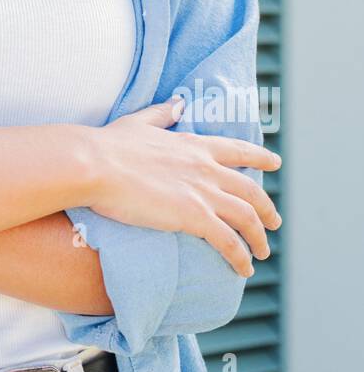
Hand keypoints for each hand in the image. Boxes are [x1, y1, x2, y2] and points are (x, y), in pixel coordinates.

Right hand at [81, 97, 282, 277]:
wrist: (95, 165)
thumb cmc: (109, 145)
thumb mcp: (139, 122)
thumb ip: (162, 114)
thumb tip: (178, 103)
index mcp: (193, 145)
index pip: (237, 150)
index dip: (259, 157)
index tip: (275, 163)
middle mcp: (206, 168)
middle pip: (250, 189)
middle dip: (266, 208)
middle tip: (275, 221)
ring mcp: (202, 192)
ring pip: (247, 217)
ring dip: (259, 236)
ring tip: (262, 251)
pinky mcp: (193, 217)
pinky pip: (228, 241)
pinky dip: (241, 256)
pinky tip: (244, 268)